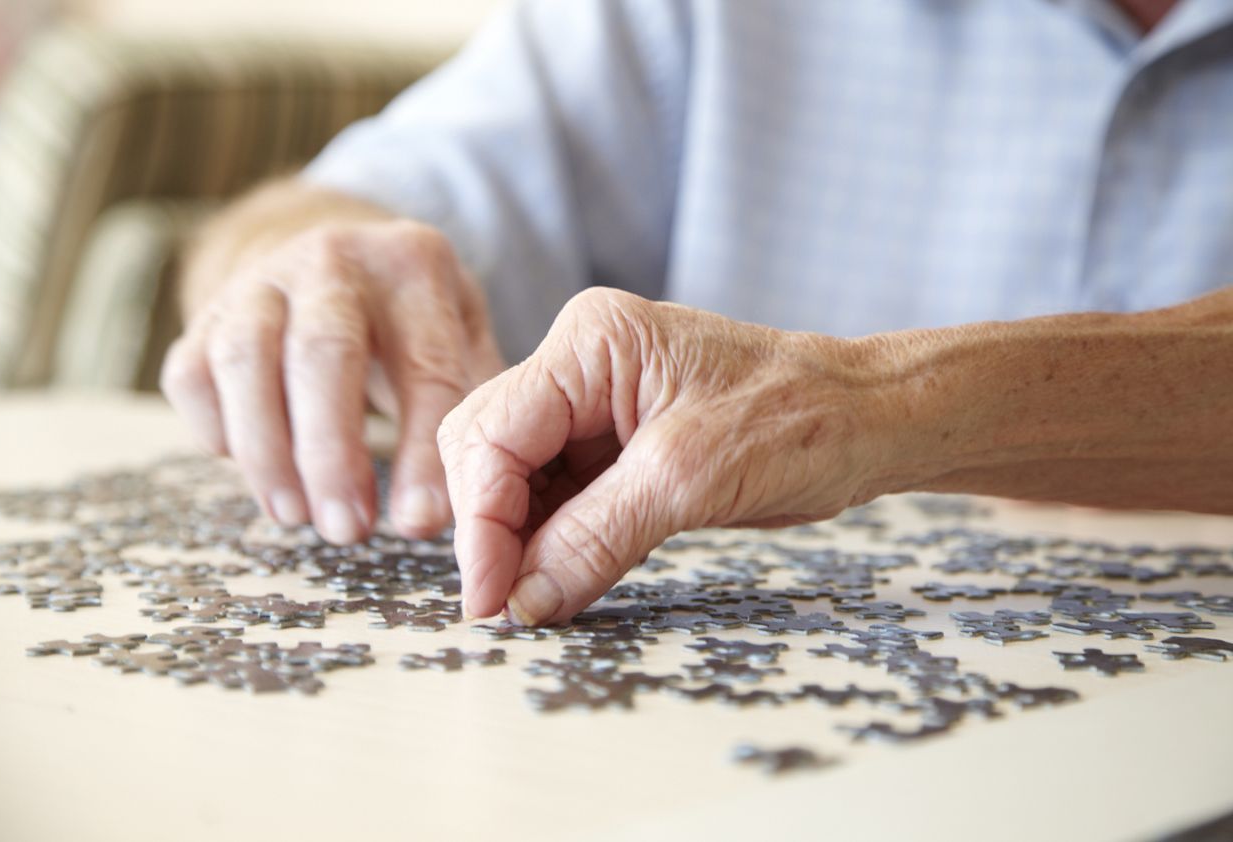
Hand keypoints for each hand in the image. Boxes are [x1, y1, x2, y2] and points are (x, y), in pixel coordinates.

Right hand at [162, 219, 503, 542]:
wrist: (334, 260)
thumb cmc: (416, 323)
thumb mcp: (465, 339)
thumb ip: (468, 408)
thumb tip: (451, 507)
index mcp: (415, 265)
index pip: (424, 365)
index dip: (421, 452)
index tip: (418, 523)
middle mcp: (333, 259)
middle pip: (323, 351)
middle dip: (331, 452)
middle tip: (347, 530)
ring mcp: (261, 279)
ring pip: (245, 360)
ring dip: (267, 452)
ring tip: (296, 517)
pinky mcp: (208, 311)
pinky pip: (192, 373)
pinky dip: (216, 431)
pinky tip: (259, 478)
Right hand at [437, 288, 895, 623]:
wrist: (867, 420)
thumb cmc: (801, 418)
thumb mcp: (690, 479)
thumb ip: (594, 538)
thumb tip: (523, 599)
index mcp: (591, 343)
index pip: (493, 433)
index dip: (482, 522)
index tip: (491, 597)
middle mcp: (581, 364)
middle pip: (489, 450)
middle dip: (491, 529)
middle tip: (508, 605)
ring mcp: (596, 403)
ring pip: (517, 477)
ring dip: (518, 540)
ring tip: (534, 599)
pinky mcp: (615, 443)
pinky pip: (558, 493)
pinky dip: (552, 539)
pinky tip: (559, 577)